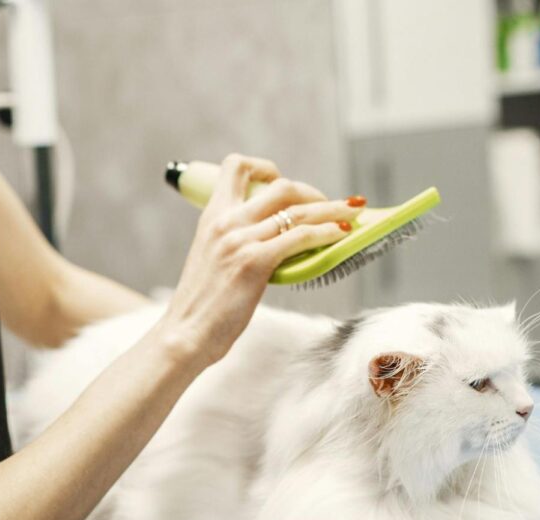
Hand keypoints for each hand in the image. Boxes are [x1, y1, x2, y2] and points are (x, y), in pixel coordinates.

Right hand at [155, 153, 362, 367]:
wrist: (186, 333)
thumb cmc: (201, 306)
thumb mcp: (211, 259)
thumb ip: (234, 243)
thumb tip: (271, 241)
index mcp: (212, 217)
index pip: (236, 166)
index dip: (265, 168)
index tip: (280, 181)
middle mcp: (226, 221)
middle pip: (281, 186)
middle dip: (313, 193)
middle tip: (330, 206)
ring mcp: (240, 240)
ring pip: (299, 210)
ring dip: (333, 210)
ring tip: (353, 213)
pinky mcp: (254, 262)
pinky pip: (300, 237)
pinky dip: (326, 232)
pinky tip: (340, 235)